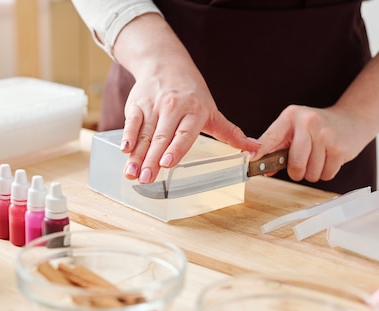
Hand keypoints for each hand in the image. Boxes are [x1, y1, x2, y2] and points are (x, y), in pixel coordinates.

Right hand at [112, 13, 259, 183]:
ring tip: (131, 174)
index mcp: (193, 112)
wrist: (165, 63)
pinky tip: (124, 150)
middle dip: (152, 160)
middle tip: (146, 178)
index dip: (175, 148)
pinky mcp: (136, 104)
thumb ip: (230, 133)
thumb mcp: (212, 111)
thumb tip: (254, 148)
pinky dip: (127, 136)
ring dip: (136, 156)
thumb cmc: (191, 92)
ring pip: (144, 135)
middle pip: (160, 138)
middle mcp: (172, 108)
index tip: (168, 163)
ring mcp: (153, 106)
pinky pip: (131, 122)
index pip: (184, 134)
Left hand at [254, 105, 371, 181]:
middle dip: (297, 172)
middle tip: (302, 165)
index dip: (260, 152)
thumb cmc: (318, 127)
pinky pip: (326, 174)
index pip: (270, 137)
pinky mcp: (340, 148)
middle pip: (295, 164)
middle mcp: (308, 122)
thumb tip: (259, 166)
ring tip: (318, 158)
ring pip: (311, 173)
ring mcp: (326, 135)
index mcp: (291, 116)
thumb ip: (276, 146)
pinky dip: (326, 172)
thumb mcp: (295, 129)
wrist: (352, 119)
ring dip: (313, 173)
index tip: (251, 161)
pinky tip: (329, 159)